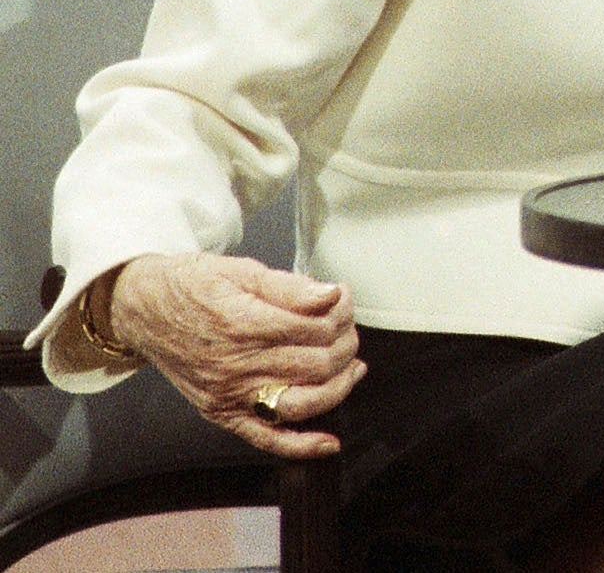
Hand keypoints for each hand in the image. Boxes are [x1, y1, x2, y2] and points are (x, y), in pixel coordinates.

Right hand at [105, 252, 363, 458]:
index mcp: (242, 325)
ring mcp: (227, 395)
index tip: (343, 299)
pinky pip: (266, 438)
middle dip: (345, 344)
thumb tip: (331, 295)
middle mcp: (234, 366)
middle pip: (317, 364)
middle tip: (346, 329)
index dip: (342, 312)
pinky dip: (301, 445)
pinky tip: (329, 442)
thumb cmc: (192, 286)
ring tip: (349, 366)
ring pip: (303, 403)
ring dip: (339, 386)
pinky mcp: (221, 413)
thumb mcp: (241, 270)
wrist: (142, 309)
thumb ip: (290, 285)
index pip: (317, 328)